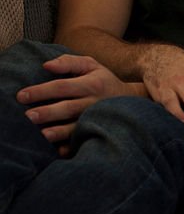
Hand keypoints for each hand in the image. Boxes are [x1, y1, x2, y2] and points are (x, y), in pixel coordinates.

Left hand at [18, 54, 135, 151]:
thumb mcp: (91, 65)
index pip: (62, 86)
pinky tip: (60, 151)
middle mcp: (94, 102)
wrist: (132, 100)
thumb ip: (68, 62)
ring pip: (76, 127)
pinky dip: (73, 146)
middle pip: (68, 107)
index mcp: (91, 84)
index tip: (22, 96)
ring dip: (59, 132)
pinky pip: (86, 141)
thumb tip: (46, 65)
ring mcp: (97, 119)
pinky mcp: (99, 132)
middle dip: (48, 112)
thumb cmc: (104, 81)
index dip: (42, 91)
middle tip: (28, 116)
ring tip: (42, 135)